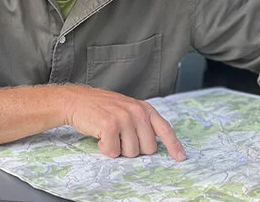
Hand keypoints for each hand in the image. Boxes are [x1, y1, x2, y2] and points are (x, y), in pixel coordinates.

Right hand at [64, 86, 185, 161]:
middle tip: (121, 138)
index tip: (181, 158)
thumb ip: (142, 123)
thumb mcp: (128, 109)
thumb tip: (154, 145)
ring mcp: (124, 118)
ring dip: (118, 149)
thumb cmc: (103, 108)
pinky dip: (106, 149)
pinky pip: (114, 152)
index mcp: (145, 108)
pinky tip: (100, 137)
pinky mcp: (110, 126)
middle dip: (134, 149)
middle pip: (148, 148)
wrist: (78, 100)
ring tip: (110, 135)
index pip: (165, 129)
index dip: (174, 145)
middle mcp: (138, 112)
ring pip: (131, 152)